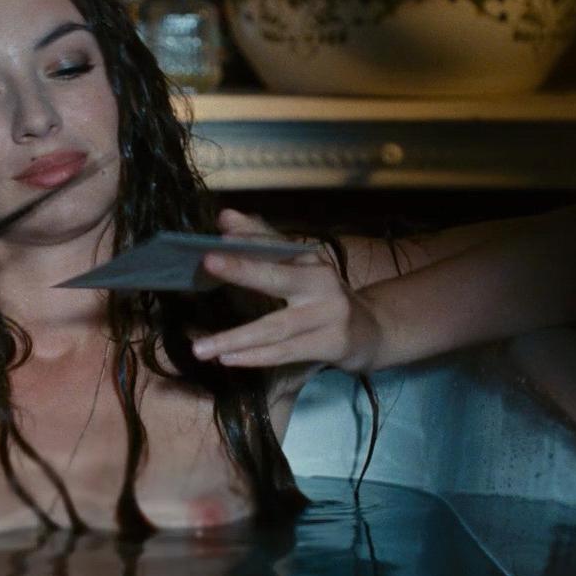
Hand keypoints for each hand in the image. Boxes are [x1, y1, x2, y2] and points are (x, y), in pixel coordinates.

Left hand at [189, 209, 385, 372]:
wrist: (373, 331)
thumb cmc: (324, 298)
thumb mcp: (301, 268)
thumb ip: (263, 243)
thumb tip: (226, 216)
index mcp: (310, 259)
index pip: (276, 244)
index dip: (251, 236)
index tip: (221, 231)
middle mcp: (322, 282)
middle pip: (278, 276)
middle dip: (242, 269)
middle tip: (209, 262)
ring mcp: (329, 314)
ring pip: (275, 327)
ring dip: (236, 337)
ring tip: (202, 348)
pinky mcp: (332, 343)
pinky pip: (287, 351)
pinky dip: (256, 357)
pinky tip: (229, 359)